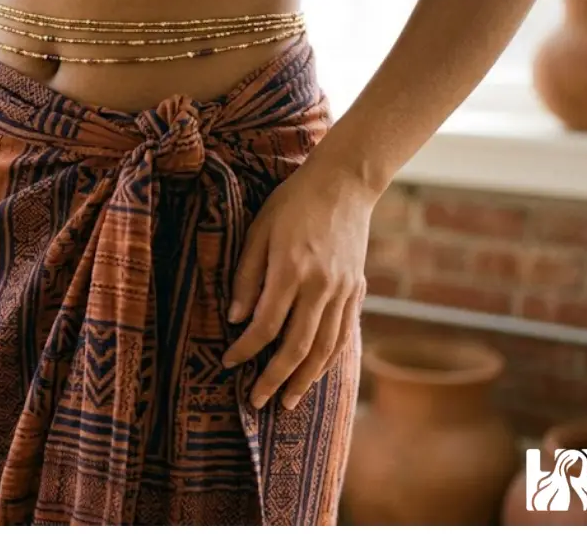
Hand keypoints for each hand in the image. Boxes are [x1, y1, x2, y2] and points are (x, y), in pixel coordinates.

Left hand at [223, 164, 376, 410]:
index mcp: (291, 270)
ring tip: (288, 402)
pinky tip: (314, 374)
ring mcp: (344, 290)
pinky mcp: (357, 289)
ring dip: (305, 379)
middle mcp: (321, 285)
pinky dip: (328, 359)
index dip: (245, 350)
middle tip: (257, 402)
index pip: (265, 325)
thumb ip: (246, 276)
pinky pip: (343, 334)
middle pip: (297, 346)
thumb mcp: (257, 231)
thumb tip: (236, 320)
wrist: (344, 183)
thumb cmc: (291, 204)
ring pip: (326, 347)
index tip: (229, 364)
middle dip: (275, 378)